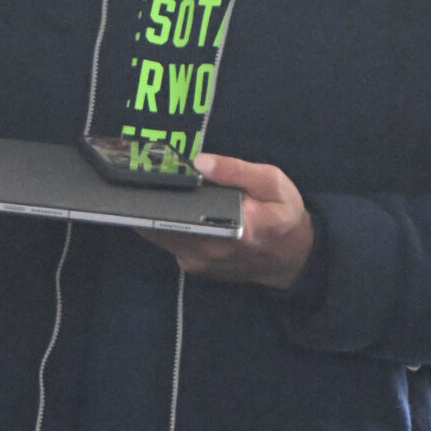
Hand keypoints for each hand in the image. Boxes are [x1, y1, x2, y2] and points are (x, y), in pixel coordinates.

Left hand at [143, 152, 315, 288]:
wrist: (293, 259)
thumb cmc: (283, 216)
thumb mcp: (272, 182)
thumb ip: (236, 170)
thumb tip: (199, 162)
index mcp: (233, 228)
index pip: (183, 216)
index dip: (156, 199)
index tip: (140, 180)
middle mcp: (211, 251)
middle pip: (161, 227)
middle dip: (148, 203)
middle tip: (138, 179)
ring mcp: (199, 263)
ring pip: (160, 237)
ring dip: (154, 215)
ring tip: (147, 190)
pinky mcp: (194, 268)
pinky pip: (170, 244)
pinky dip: (165, 227)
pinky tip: (168, 209)